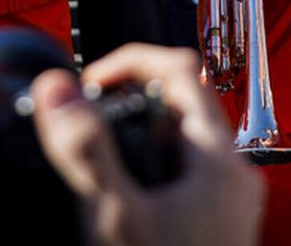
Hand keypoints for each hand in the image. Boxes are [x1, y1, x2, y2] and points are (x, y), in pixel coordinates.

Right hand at [31, 44, 263, 245]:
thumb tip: (56, 88)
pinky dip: (147, 176)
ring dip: (135, 142)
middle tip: (80, 120)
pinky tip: (115, 202)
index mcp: (220, 161)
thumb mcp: (114, 217)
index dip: (128, 61)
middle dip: (127, 104)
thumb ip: (86, 150)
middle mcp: (233, 178)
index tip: (84, 81)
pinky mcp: (216, 231)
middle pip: (181, 106)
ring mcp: (228, 207)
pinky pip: (182, 181)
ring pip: (180, 146)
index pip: (180, 70)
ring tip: (91, 162)